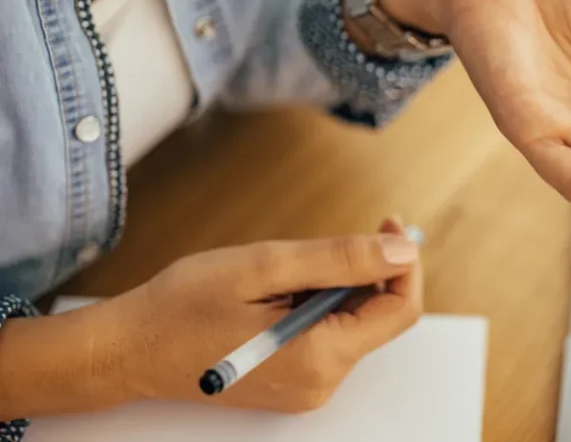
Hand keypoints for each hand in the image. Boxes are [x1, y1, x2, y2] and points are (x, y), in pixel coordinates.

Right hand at [0, 219, 421, 418]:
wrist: (128, 350)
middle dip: (364, 270)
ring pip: (352, 321)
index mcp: (321, 357)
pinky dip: (317, 304)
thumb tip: (403, 250)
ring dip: (335, 285)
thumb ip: (342, 259)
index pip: (400, 310)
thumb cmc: (184, 305)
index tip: (388, 222)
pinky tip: (275, 294)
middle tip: (319, 242)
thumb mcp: (266, 267)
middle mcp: (322, 384)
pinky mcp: (293, 382)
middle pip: (378, 316)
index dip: (402, 261)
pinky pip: (327, 335)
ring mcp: (307, 388)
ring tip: (280, 273)